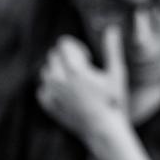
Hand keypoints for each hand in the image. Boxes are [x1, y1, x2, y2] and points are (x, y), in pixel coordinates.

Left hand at [37, 26, 128, 141]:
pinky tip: (66, 93)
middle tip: (83, 69)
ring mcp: (52, 93)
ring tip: (74, 80)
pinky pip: (42, 89)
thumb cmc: (113, 101)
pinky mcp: (49, 105)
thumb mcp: (117, 74)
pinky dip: (51, 88)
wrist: (103, 130)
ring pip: (46, 72)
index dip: (75, 47)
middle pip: (53, 56)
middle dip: (66, 58)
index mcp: (75, 69)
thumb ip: (112, 50)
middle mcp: (59, 79)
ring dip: (57, 71)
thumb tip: (112, 29)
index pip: (62, 44)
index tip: (87, 57)